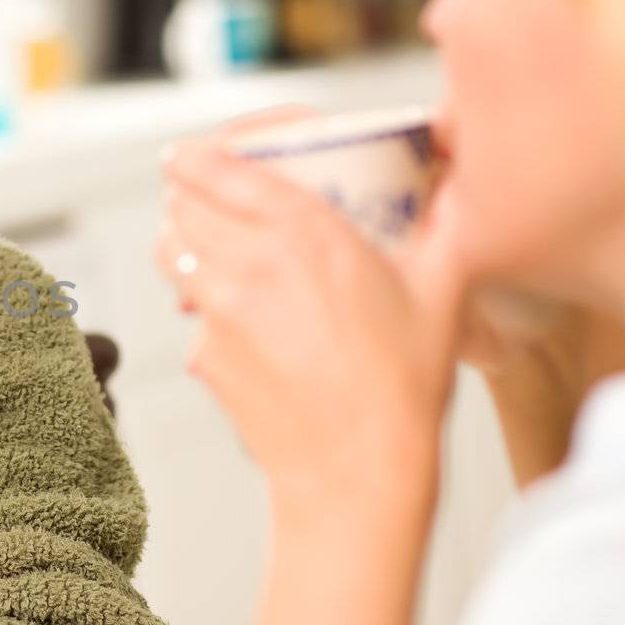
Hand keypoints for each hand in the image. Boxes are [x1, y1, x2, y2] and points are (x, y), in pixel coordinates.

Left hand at [156, 141, 467, 520]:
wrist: (357, 471)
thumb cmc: (403, 382)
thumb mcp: (441, 288)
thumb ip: (443, 226)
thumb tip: (455, 189)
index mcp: (304, 233)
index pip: (220, 169)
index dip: (195, 155)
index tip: (187, 154)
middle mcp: (249, 264)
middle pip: (181, 206)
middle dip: (188, 197)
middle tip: (206, 200)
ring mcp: (217, 312)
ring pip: (169, 251)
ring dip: (182, 242)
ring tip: (210, 248)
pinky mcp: (202, 354)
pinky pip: (188, 315)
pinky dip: (203, 309)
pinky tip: (244, 324)